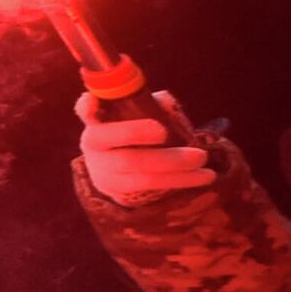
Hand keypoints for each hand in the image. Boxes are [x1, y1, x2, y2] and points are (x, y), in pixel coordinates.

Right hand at [76, 91, 215, 203]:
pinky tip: (205, 176)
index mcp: (96, 122)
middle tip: (167, 132)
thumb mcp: (135, 114)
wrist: (112, 169)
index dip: (87, 107)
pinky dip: (181, 180)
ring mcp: (105, 171)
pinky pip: (151, 185)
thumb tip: (165, 103)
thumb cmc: (128, 133)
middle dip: (139, 136)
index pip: (85, 111)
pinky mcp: (120, 189)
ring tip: (202, 158)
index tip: (93, 101)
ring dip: (173, 164)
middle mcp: (95, 147)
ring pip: (138, 170)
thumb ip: (149, 104)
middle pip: (114, 144)